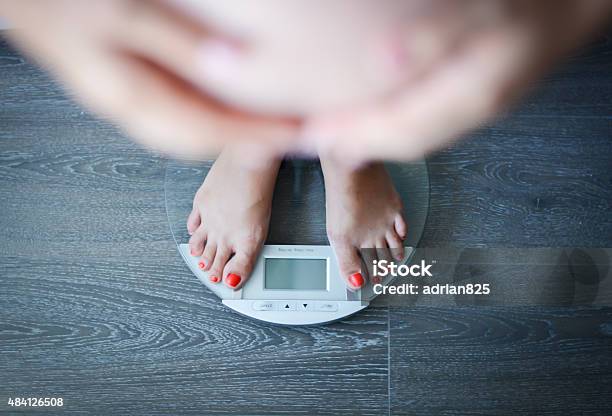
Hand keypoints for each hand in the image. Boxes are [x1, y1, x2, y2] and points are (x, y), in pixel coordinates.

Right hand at [0, 0, 298, 158]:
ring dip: (235, 134)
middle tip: (292, 133)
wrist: (32, 4)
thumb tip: (232, 63)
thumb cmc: (71, 5)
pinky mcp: (136, 97)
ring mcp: (133, 109)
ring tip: (271, 127)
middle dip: (251, 141)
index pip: (210, 130)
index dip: (256, 135)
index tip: (293, 133)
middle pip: (205, 140)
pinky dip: (214, 121)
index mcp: (133, 99)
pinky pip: (183, 118)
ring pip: (195, 134)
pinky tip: (232, 111)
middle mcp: (135, 113)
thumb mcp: (129, 17)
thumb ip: (179, 44)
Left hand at [301, 0, 611, 164]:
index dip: (353, 135)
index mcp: (473, 94)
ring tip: (334, 131)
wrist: (578, 3)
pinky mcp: (472, 93)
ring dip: (371, 133)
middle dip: (356, 140)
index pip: (399, 130)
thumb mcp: (492, 10)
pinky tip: (377, 111)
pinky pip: (424, 117)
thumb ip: (439, 37)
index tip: (312, 135)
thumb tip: (386, 60)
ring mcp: (473, 103)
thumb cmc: (540, 2)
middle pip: (402, 138)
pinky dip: (394, 120)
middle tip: (311, 138)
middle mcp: (471, 108)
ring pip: (412, 131)